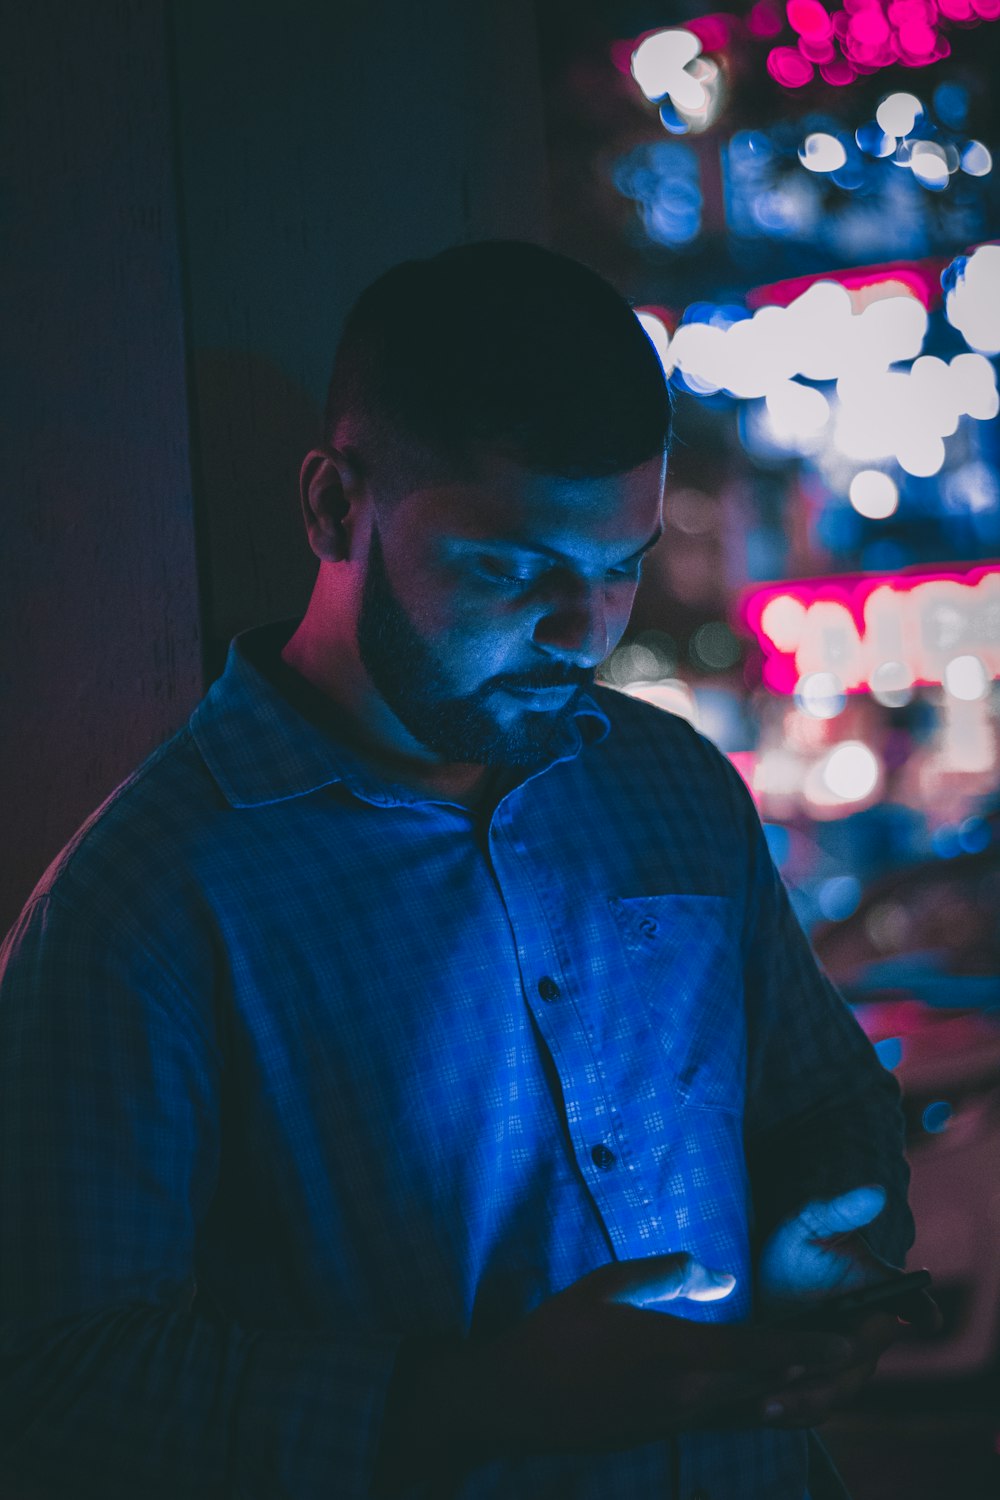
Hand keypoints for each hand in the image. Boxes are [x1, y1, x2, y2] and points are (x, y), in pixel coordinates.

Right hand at [407, 1253, 856, 1463]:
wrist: (513, 1401)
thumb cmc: (554, 1335)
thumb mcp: (606, 1284)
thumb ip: (666, 1273)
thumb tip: (715, 1274)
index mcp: (675, 1355)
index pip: (757, 1351)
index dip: (805, 1346)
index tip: (843, 1343)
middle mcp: (686, 1398)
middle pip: (766, 1387)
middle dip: (812, 1371)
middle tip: (851, 1354)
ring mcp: (674, 1424)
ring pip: (747, 1410)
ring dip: (786, 1392)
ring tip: (819, 1374)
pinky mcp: (660, 1436)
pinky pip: (720, 1421)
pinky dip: (751, 1407)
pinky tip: (760, 1395)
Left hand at [753, 1184, 941, 1427]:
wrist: (764, 1275)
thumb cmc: (798, 1244)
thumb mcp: (812, 1221)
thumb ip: (840, 1210)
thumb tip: (876, 1191)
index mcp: (882, 1294)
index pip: (915, 1304)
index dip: (921, 1310)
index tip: (924, 1314)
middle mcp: (870, 1334)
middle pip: (863, 1359)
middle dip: (833, 1366)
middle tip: (797, 1366)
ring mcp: (845, 1364)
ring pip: (837, 1390)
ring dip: (805, 1398)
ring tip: (767, 1402)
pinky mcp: (818, 1383)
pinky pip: (814, 1407)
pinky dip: (792, 1411)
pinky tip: (760, 1409)